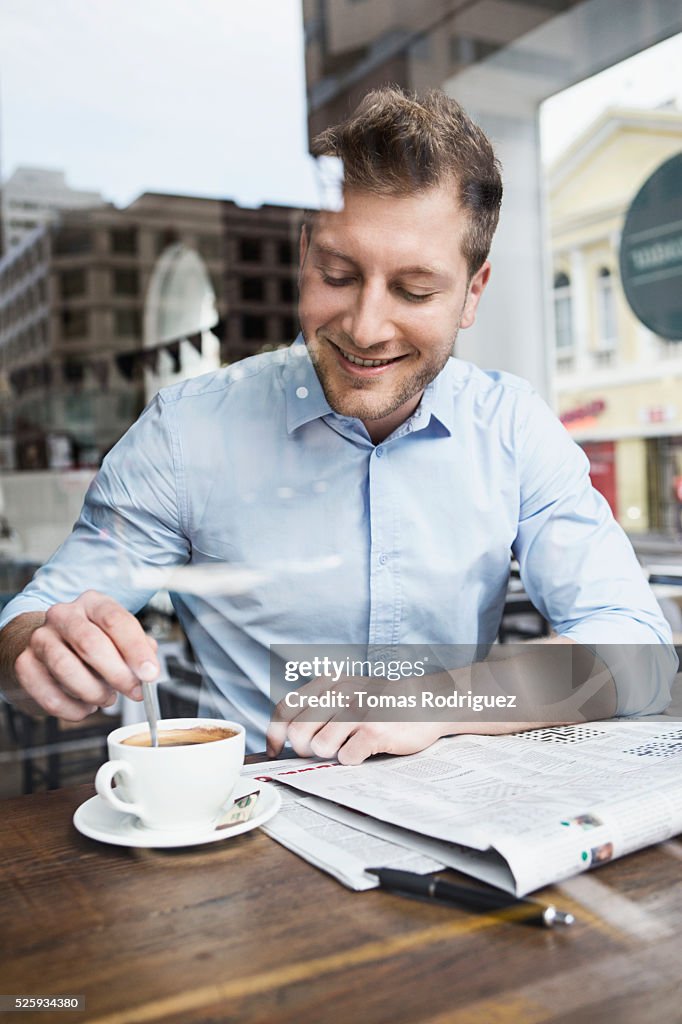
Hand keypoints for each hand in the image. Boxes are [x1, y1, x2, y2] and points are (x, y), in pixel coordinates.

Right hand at [12, 591, 158, 720]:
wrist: (46, 645)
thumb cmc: (89, 642)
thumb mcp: (117, 636)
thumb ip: (138, 648)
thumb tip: (148, 667)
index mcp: (92, 603)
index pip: (115, 620)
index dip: (136, 649)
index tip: (150, 673)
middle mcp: (63, 615)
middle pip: (90, 643)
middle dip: (117, 674)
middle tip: (133, 691)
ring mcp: (40, 638)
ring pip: (67, 669)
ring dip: (94, 692)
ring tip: (106, 698)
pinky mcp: (24, 664)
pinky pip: (49, 694)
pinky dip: (72, 708)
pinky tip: (85, 707)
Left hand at [266, 675, 443, 764]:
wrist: (429, 701)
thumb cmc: (385, 702)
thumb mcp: (349, 690)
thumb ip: (320, 705)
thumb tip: (286, 736)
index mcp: (329, 682)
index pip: (286, 708)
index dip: (275, 734)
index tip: (276, 750)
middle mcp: (340, 692)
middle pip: (298, 733)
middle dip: (305, 750)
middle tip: (323, 751)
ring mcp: (358, 711)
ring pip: (320, 748)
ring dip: (332, 754)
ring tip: (349, 746)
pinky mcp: (374, 730)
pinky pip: (346, 758)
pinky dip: (353, 760)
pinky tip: (366, 749)